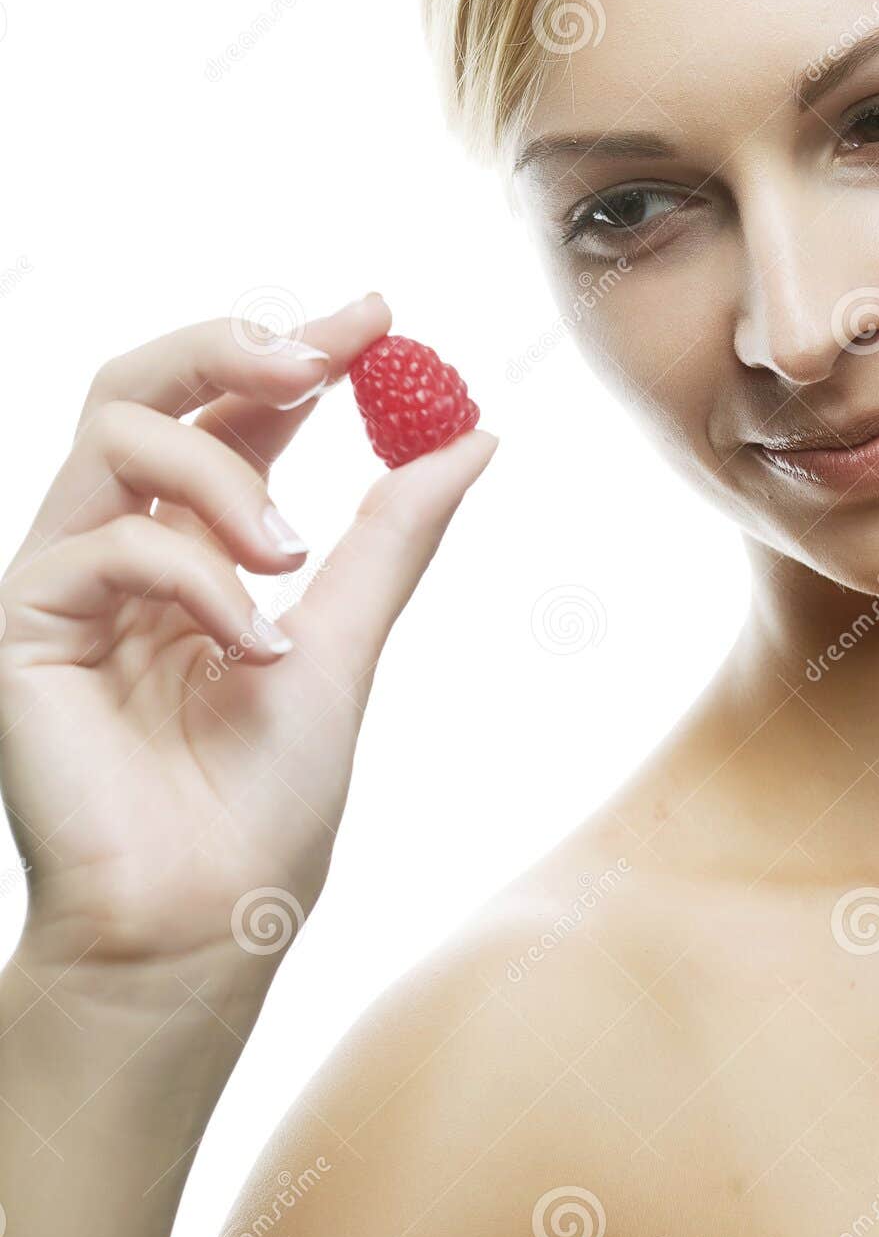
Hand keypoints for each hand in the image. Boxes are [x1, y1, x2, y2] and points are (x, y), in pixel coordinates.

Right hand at [0, 295, 497, 985]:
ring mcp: (68, 580)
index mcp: (199, 547)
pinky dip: (201, 583)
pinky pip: (109, 543)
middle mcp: (126, 546)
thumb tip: (475, 436)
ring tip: (290, 559)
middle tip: (327, 353)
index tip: (381, 314)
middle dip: (239, 345)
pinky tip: (251, 649)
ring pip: (122, 434)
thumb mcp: (346, 639)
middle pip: (149, 383)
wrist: (205, 922)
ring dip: (229, 476)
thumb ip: (394, 534)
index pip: (237, 411)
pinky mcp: (23, 624)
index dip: (302, 350)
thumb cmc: (266, 801)